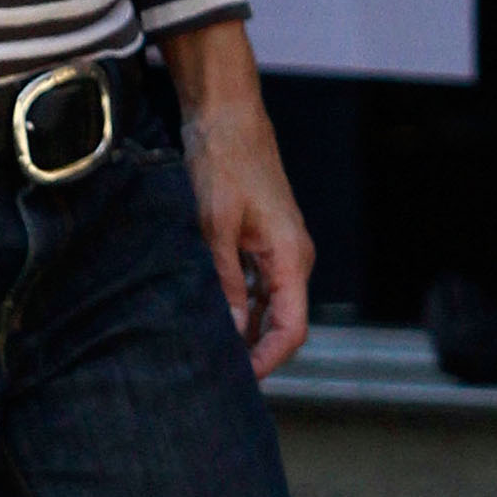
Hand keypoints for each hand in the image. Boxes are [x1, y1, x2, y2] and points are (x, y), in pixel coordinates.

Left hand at [165, 22, 312, 377]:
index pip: (292, 329)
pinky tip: (204, 316)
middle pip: (279, 323)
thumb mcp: (216, 225)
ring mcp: (276, 250)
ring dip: (240, 329)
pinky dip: (233, 305)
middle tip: (211, 374)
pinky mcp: (258, 241)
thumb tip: (231, 331)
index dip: (267, 361)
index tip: (236, 381)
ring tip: (204, 352)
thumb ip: (225, 280)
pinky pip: (252, 286)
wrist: (226, 115)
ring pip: (264, 306)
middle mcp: (291, 259)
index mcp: (291, 257)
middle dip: (251, 352)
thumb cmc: (223, 162)